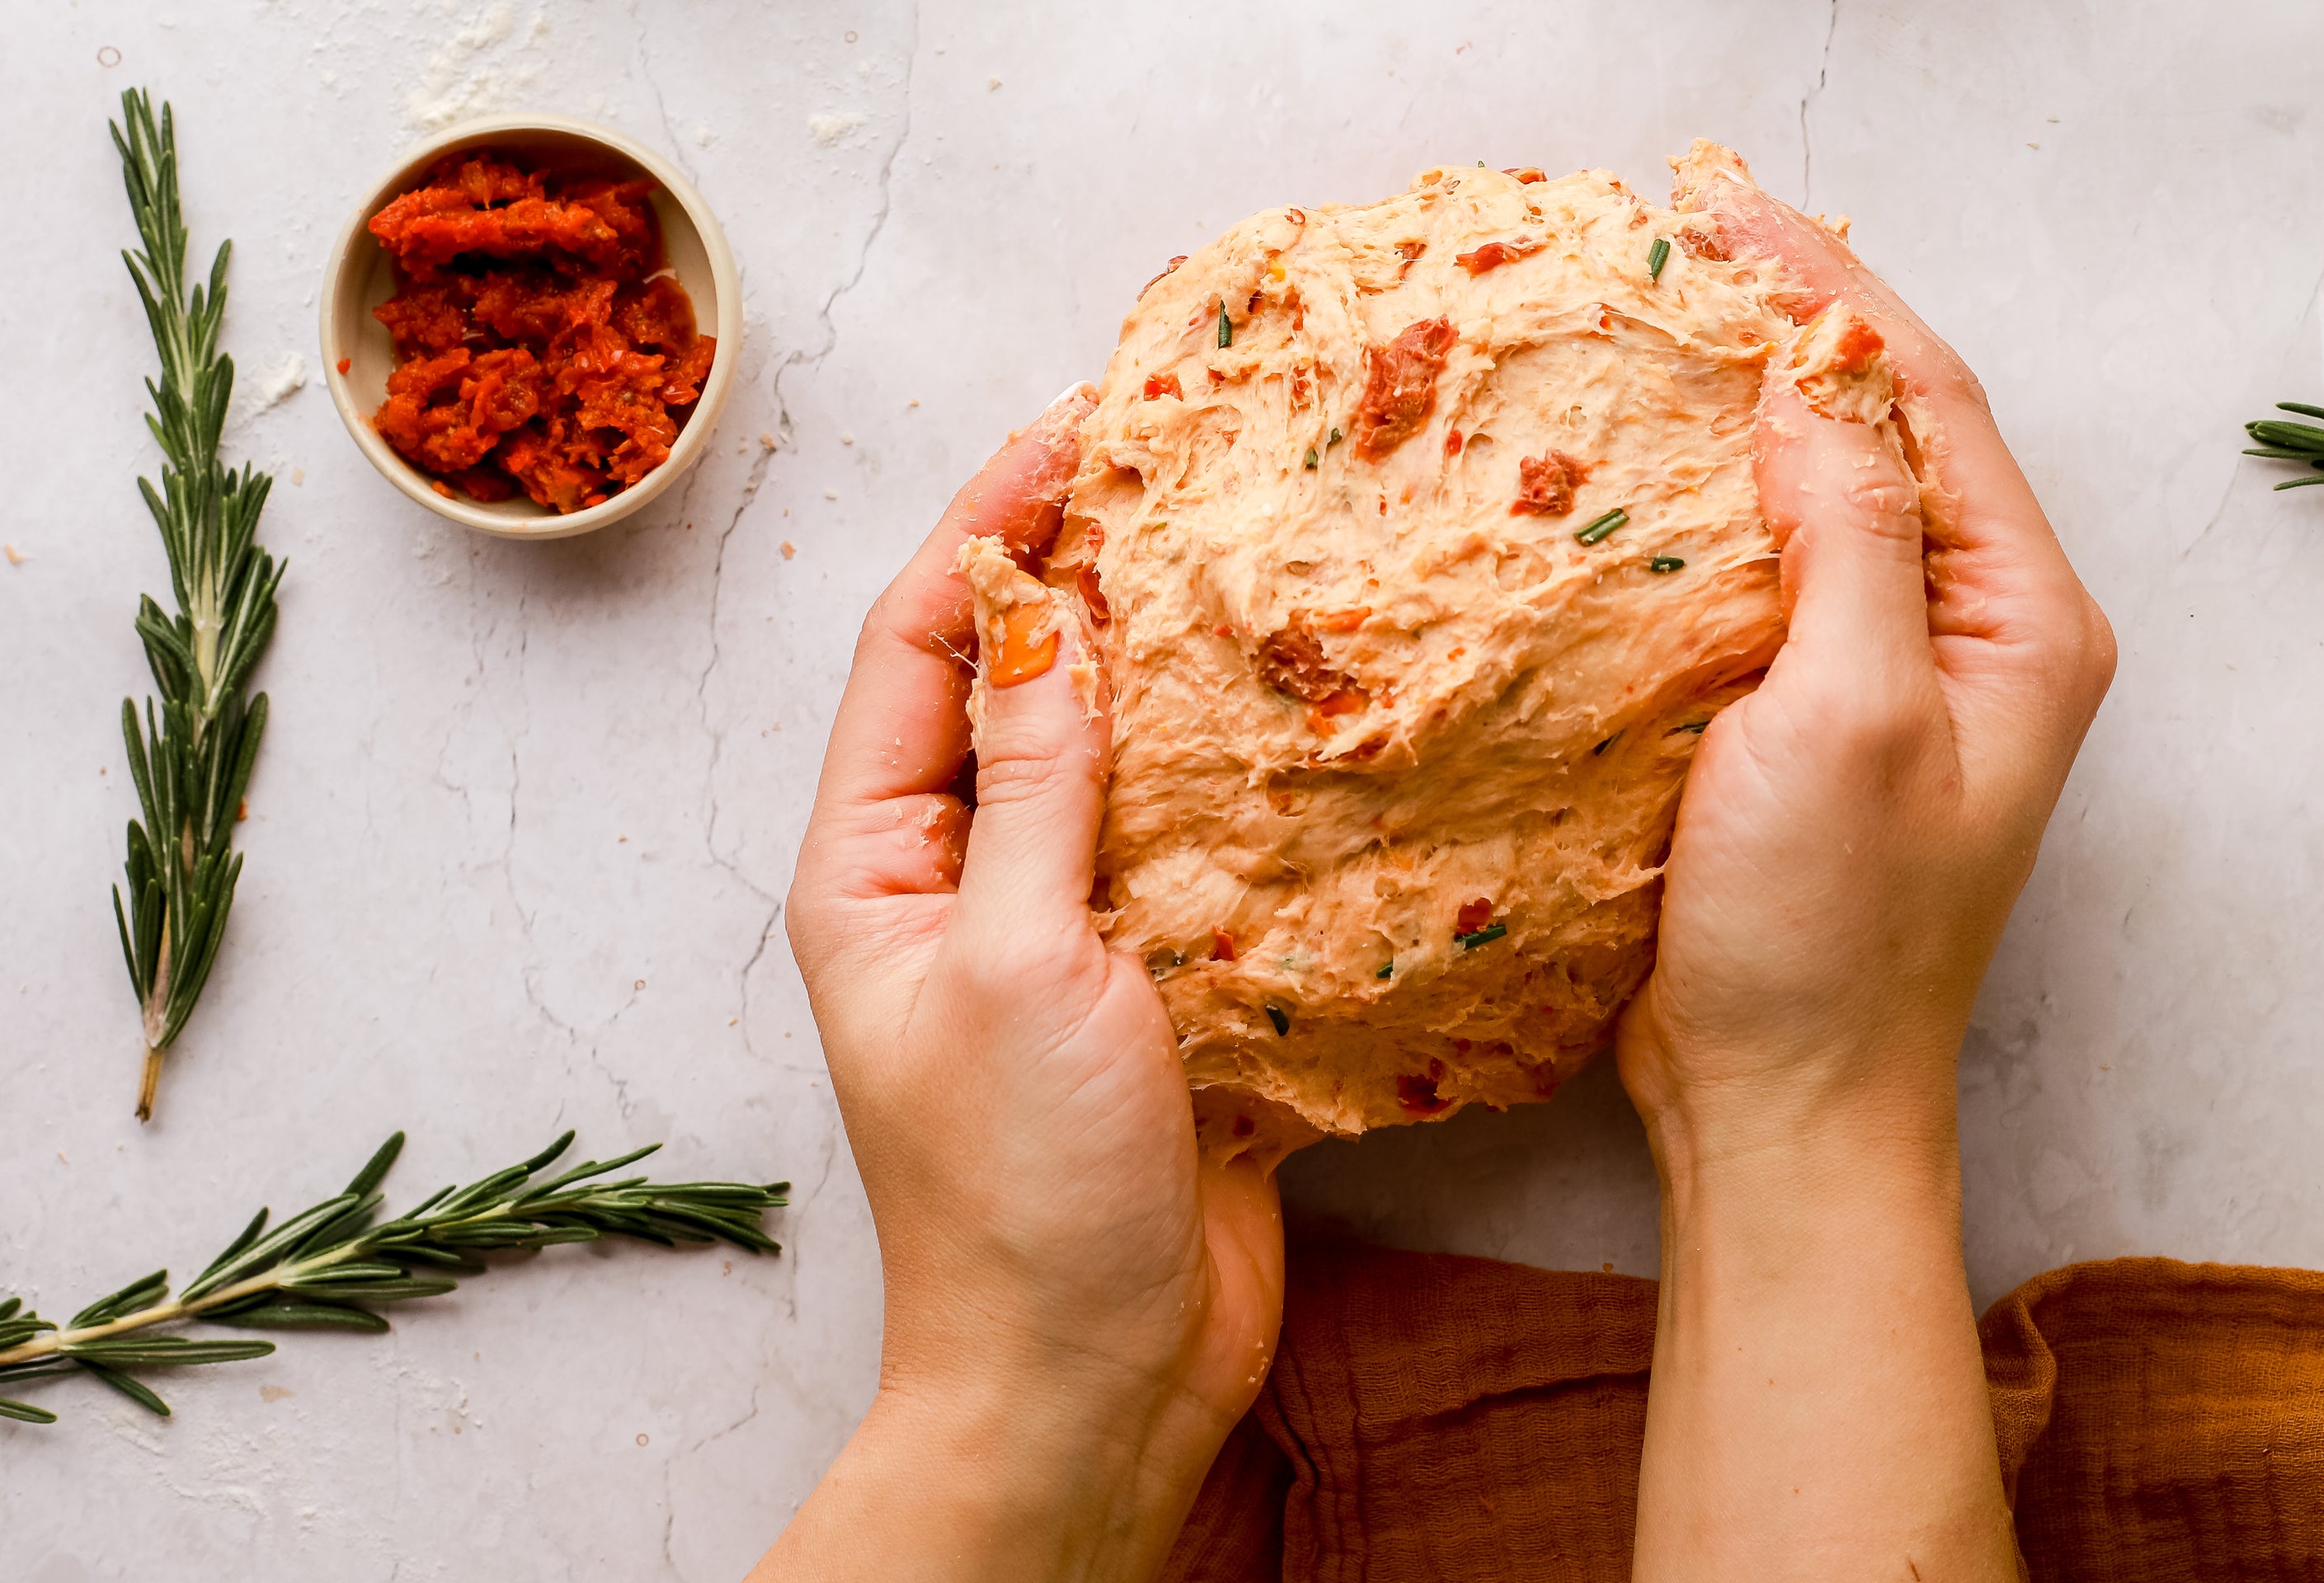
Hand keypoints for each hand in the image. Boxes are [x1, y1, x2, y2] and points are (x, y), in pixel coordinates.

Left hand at [757, 390, 1283, 1582]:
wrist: (1094, 1379)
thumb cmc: (1020, 1191)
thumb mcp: (1017, 961)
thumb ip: (1038, 788)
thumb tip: (1054, 623)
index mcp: (873, 868)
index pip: (918, 648)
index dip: (988, 529)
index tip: (1073, 430)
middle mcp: (952, 887)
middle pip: (1009, 687)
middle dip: (1082, 576)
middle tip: (1179, 469)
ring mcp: (1056, 937)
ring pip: (1108, 762)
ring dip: (1170, 673)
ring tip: (1255, 567)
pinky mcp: (1156, 991)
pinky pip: (1190, 852)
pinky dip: (1240, 785)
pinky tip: (1312, 728)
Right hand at [1621, 170, 2112, 1581]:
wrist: (1787, 1111)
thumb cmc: (1831, 939)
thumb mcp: (1851, 718)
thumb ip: (1848, 541)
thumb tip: (1805, 405)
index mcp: (2025, 624)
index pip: (1933, 407)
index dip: (1834, 300)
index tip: (1730, 221)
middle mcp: (1982, 639)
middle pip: (1893, 436)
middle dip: (1799, 333)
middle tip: (1692, 241)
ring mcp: (1901, 685)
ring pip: (1830, 501)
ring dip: (1752, 415)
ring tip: (1667, 323)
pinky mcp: (1819, 728)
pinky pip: (1774, 580)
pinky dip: (1713, 512)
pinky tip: (1645, 475)